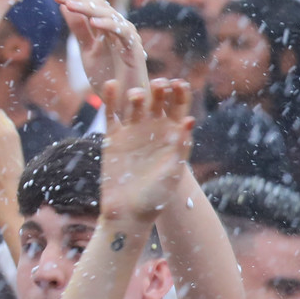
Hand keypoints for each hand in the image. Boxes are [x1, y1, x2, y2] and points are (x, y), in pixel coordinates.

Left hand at [55, 0, 148, 93]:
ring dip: (87, 7)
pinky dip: (108, 25)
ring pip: (108, 14)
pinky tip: (92, 21)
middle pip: (98, 4)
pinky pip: (122, 32)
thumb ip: (79, 29)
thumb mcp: (87, 50)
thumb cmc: (109, 78)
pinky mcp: (135, 49)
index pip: (91, 3)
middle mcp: (118, 27)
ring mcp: (127, 36)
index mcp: (106, 27)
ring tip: (68, 4)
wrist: (123, 103)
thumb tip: (64, 5)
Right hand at [99, 79, 193, 225]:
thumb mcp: (173, 172)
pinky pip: (111, 112)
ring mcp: (133, 131)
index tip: (179, 84)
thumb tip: (190, 120)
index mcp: (173, 136)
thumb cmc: (156, 197)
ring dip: (137, 94)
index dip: (180, 94)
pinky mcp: (113, 137)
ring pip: (135, 104)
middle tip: (159, 85)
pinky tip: (110, 84)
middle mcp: (154, 130)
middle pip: (158, 101)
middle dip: (159, 90)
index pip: (179, 108)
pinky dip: (110, 98)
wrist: (128, 213)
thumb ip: (180, 146)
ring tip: (137, 95)